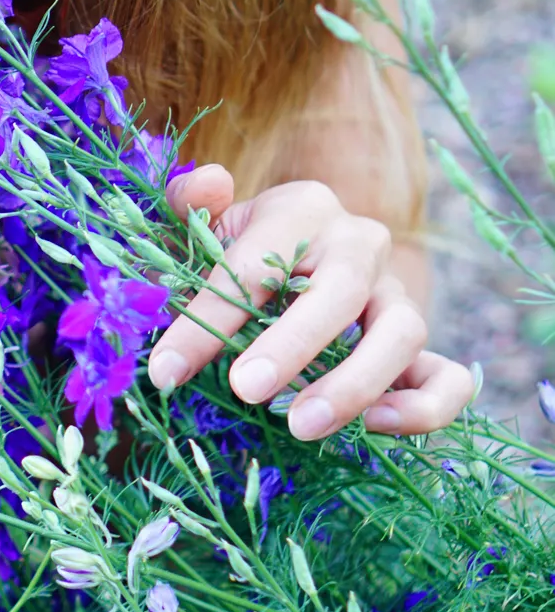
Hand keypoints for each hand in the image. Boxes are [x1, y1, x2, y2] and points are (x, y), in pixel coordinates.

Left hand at [153, 164, 473, 440]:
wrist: (297, 264)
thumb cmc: (240, 254)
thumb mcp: (208, 227)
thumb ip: (192, 205)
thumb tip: (207, 183)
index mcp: (302, 210)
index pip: (254, 265)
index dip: (208, 320)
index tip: (165, 371)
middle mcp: (360, 245)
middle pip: (340, 291)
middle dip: (293, 344)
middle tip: (245, 390)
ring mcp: (396, 296)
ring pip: (403, 333)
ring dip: (354, 383)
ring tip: (300, 425)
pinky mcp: (421, 348)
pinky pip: (445, 378)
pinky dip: (424, 405)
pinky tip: (375, 427)